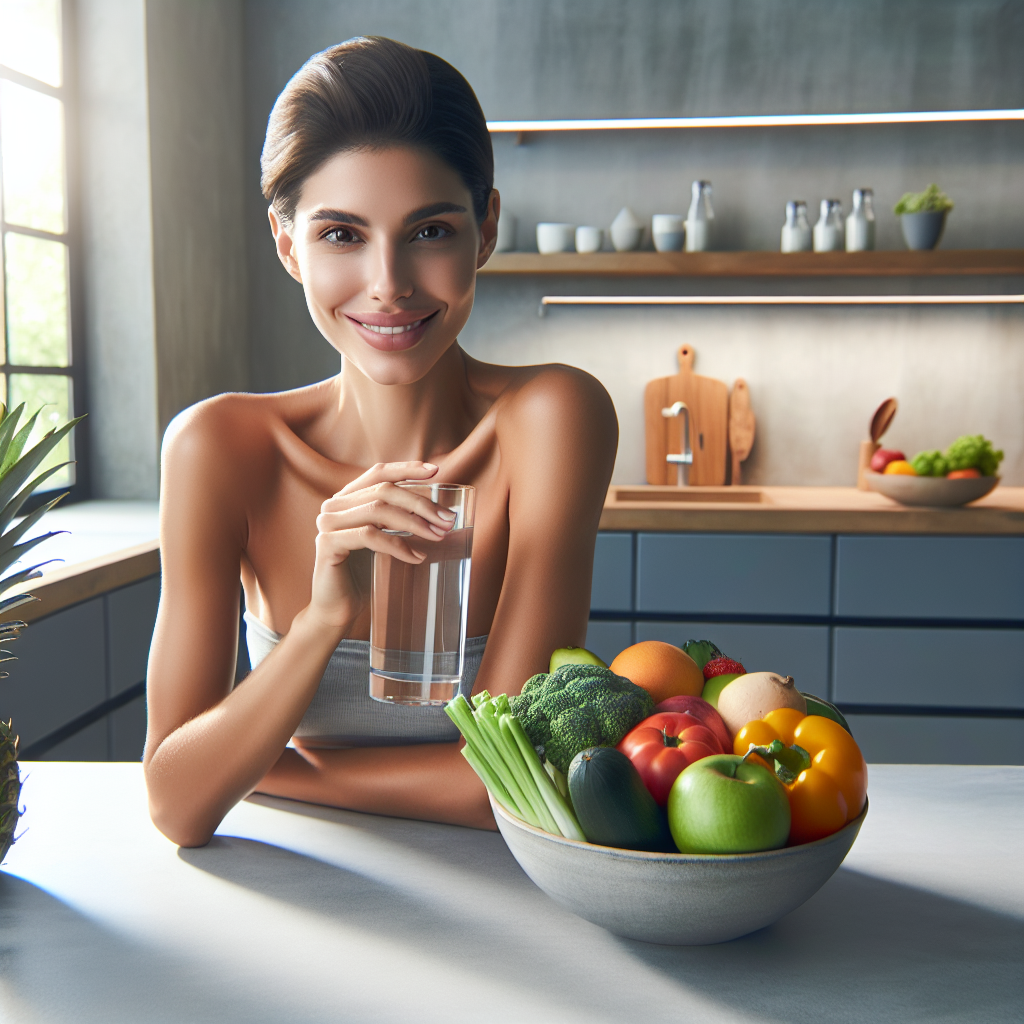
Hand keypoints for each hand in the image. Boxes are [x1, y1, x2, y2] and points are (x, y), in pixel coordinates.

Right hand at [307, 461, 456, 630]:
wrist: (338, 608)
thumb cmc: (365, 573)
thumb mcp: (384, 539)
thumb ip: (398, 520)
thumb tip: (439, 512)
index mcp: (347, 499)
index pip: (378, 473)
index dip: (406, 469)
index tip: (435, 471)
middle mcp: (334, 505)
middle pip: (383, 491)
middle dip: (420, 504)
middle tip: (446, 520)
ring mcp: (328, 523)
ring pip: (378, 510)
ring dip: (414, 523)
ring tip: (437, 537)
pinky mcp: (328, 543)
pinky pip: (369, 536)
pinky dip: (397, 546)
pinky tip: (416, 557)